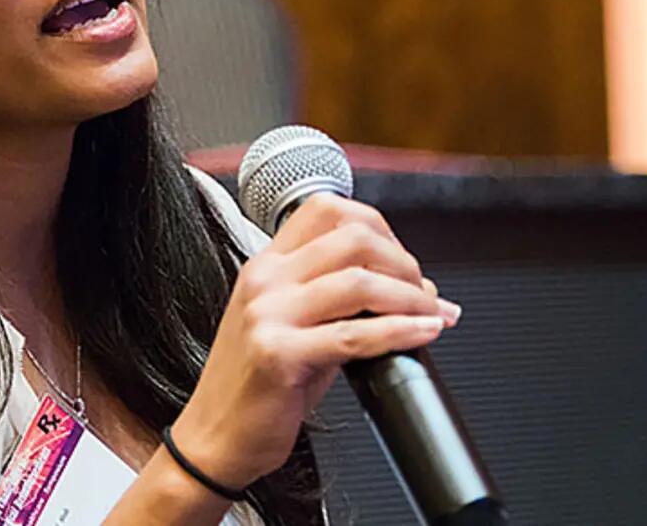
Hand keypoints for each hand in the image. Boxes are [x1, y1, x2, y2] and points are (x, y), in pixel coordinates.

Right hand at [170, 193, 460, 490]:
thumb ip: (338, 299)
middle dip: (403, 262)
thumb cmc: (257, 385)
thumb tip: (410, 289)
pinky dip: (401, 331)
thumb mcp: (291, 324)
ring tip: (432, 314)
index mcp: (267, 264)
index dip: (376, 225)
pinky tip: (423, 333)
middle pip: (352, 238)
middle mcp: (265, 280)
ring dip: (411, 297)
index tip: (400, 257)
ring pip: (359, 283)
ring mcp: (268, 314)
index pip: (326, 209)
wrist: (215, 437)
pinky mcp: (279, 355)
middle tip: (424, 292)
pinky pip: (355, 335)